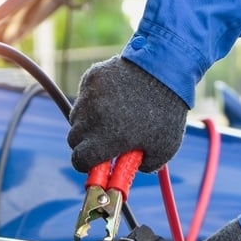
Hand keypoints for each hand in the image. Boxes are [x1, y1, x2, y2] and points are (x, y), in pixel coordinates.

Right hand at [68, 57, 187, 172]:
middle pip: (73, 140)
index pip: (79, 161)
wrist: (166, 69)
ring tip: (113, 116)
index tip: (95, 163)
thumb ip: (143, 166)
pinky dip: (94, 101)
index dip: (86, 165)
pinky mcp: (91, 79)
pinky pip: (84, 97)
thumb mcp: (164, 148)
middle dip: (86, 144)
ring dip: (88, 122)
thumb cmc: (166, 111)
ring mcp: (89, 96)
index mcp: (108, 139)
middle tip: (105, 140)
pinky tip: (115, 97)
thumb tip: (127, 170)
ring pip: (76, 118)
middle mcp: (93, 118)